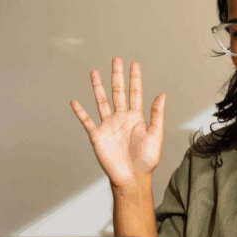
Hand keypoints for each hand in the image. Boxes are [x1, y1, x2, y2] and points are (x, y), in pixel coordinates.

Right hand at [70, 58, 165, 188]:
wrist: (132, 177)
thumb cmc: (147, 160)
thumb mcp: (155, 135)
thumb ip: (156, 115)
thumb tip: (162, 95)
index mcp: (136, 117)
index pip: (135, 93)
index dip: (134, 79)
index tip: (134, 64)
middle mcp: (121, 118)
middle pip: (117, 92)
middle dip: (117, 76)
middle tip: (116, 59)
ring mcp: (108, 125)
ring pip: (102, 102)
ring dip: (98, 87)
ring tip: (94, 72)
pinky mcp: (97, 135)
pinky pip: (87, 121)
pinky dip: (80, 112)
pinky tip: (75, 101)